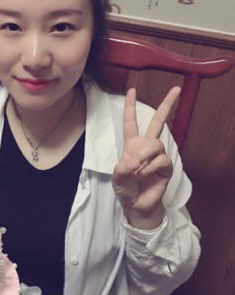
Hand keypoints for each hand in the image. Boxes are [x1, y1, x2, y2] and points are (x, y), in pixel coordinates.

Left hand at [112, 87, 180, 229]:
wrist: (136, 205)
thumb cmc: (125, 188)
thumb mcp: (117, 177)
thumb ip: (122, 168)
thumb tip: (133, 160)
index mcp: (132, 144)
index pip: (131, 122)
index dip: (131, 106)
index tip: (132, 90)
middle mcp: (146, 146)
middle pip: (157, 122)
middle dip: (166, 105)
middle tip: (176, 89)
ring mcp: (157, 156)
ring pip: (155, 143)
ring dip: (144, 156)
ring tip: (137, 170)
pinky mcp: (166, 166)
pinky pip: (161, 159)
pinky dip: (151, 166)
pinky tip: (145, 174)